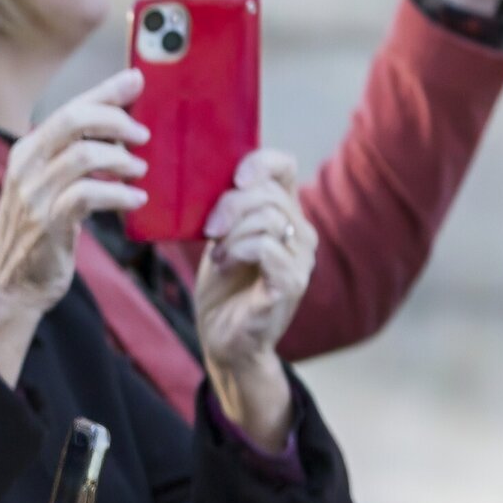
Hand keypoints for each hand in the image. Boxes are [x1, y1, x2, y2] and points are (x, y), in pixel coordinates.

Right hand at [0, 71, 143, 366]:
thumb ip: (73, 157)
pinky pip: (88, 195)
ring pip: (84, 155)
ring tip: (139, 172)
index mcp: (26, 151)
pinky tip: (135, 200)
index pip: (70, 107)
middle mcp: (25, 166)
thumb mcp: (47, 187)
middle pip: (74, 120)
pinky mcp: (47, 224)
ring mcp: (33, 195)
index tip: (137, 79)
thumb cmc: (38, 235)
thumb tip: (119, 129)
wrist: (9, 286)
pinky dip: (119, 194)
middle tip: (143, 136)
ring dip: (121, 160)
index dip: (105, 91)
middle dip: (117, 120)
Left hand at [191, 150, 311, 448]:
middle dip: (230, 206)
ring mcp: (300, 260)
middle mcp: (301, 233)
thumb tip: (201, 174)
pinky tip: (224, 265)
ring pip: (268, 219)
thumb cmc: (222, 289)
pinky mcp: (291, 283)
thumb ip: (225, 209)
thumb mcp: (220, 239)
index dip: (259, 162)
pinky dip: (238, 251)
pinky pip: (266, 248)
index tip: (233, 178)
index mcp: (285, 215)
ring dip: (231, 234)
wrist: (225, 340)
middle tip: (209, 231)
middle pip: (269, 193)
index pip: (283, 166)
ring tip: (218, 255)